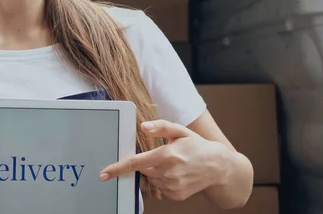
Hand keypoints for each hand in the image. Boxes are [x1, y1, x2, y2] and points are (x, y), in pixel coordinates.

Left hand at [99, 120, 230, 201]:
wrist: (218, 167)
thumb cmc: (198, 146)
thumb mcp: (180, 131)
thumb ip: (161, 127)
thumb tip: (144, 127)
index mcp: (167, 155)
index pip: (136, 163)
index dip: (117, 168)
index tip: (104, 174)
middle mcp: (168, 172)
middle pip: (143, 170)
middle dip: (147, 163)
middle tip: (162, 156)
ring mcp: (172, 186)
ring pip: (151, 179)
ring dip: (155, 172)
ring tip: (174, 165)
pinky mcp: (175, 195)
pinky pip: (160, 188)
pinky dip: (163, 181)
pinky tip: (177, 174)